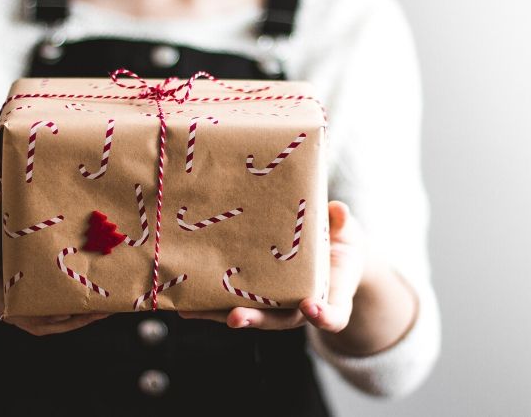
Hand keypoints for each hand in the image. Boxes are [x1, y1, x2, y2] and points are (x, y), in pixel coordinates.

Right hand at [0, 191, 111, 335]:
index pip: (8, 304)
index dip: (33, 313)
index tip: (60, 313)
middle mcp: (4, 294)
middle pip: (33, 320)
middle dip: (65, 320)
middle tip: (95, 312)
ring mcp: (18, 296)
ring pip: (45, 320)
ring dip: (74, 320)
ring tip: (104, 311)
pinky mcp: (31, 292)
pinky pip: (51, 309)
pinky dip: (73, 311)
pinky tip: (97, 304)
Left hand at [178, 201, 364, 331]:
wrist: (330, 255)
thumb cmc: (340, 243)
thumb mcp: (347, 233)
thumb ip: (342, 224)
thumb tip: (339, 209)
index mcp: (330, 295)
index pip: (333, 315)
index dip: (324, 315)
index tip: (311, 308)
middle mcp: (300, 306)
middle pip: (280, 321)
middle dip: (256, 319)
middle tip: (236, 318)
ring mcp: (276, 303)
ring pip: (250, 314)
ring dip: (220, 315)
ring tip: (190, 311)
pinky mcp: (255, 295)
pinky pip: (233, 302)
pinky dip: (209, 303)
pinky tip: (183, 300)